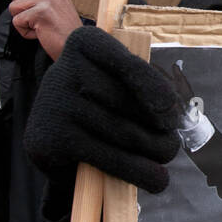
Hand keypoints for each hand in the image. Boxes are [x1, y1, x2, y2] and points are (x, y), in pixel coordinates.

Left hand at [9, 0, 82, 60]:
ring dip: (23, 22)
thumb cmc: (64, 32)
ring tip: (40, 27)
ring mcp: (47, 0)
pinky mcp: (41, 12)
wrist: (77, 47)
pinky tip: (41, 33)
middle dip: (21, 11)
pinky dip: (26, 32)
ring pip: (14, 7)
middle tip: (37, 21)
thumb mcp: (56, 6)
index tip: (33, 9)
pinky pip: (17, 21)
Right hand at [24, 26, 183, 192]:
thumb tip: (167, 120)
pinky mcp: (50, 140)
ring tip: (167, 155)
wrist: (52, 128)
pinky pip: (107, 158)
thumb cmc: (98, 98)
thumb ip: (141, 87)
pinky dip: (138, 171)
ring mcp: (54, 105)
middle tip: (172, 142)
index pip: (126, 63)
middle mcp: (63, 69)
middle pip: (128, 103)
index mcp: (84, 42)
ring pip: (124, 133)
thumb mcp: (116, 79)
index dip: (153, 86)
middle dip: (159, 127)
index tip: (169, 109)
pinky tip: (157, 179)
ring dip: (155, 150)